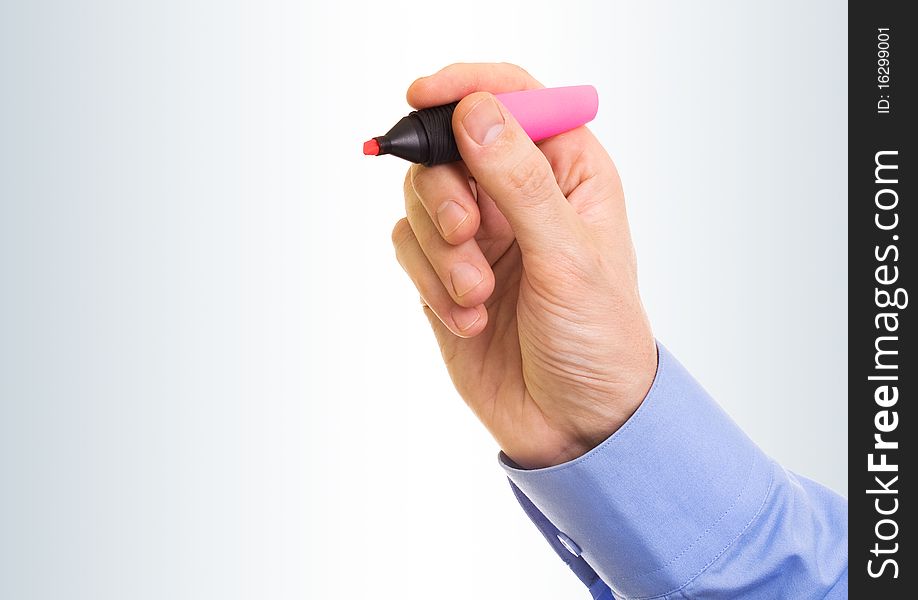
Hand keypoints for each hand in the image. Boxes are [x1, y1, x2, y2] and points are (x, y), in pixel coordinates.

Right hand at [391, 63, 656, 468]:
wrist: (575, 424)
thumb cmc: (598, 338)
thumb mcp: (568, 256)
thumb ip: (519, 181)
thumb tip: (474, 112)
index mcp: (567, 172)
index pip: (513, 98)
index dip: (466, 87)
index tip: (423, 96)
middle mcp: (519, 194)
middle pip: (449, 146)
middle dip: (446, 189)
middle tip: (464, 232)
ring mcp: (480, 235)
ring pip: (421, 200)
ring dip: (441, 250)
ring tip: (478, 296)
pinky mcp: (446, 274)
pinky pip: (410, 250)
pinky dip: (432, 283)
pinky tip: (470, 320)